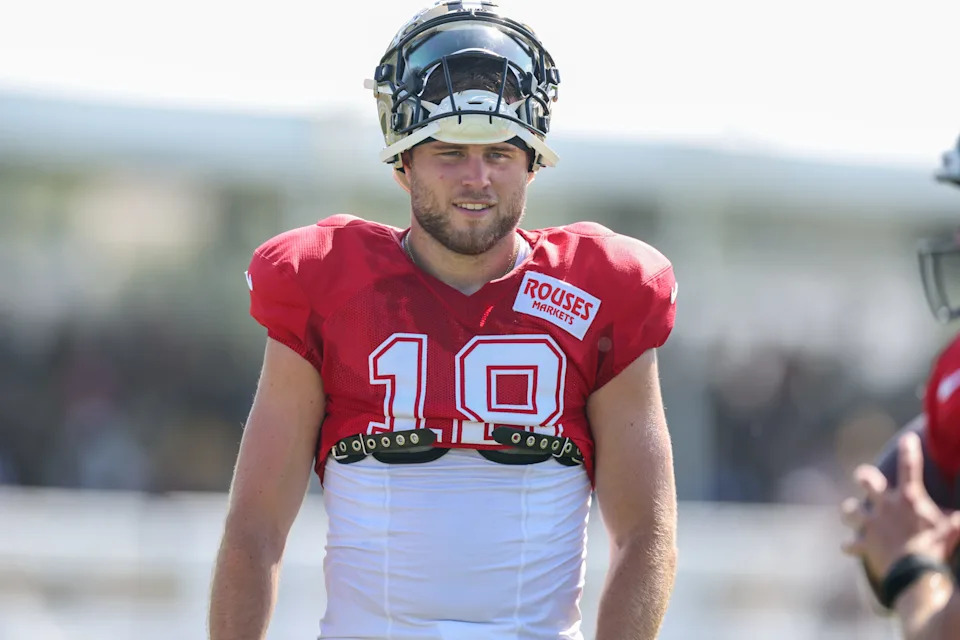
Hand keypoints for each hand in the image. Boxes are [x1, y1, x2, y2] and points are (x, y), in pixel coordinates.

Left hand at [840, 432, 959, 578]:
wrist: (915, 573)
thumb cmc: (936, 547)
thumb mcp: (954, 527)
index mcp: (908, 498)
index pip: (909, 466)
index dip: (909, 450)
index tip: (908, 438)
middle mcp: (885, 506)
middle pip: (865, 479)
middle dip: (864, 476)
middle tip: (865, 477)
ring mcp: (871, 524)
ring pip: (850, 509)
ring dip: (851, 511)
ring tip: (853, 512)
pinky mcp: (864, 544)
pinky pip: (851, 545)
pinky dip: (850, 546)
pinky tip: (849, 547)